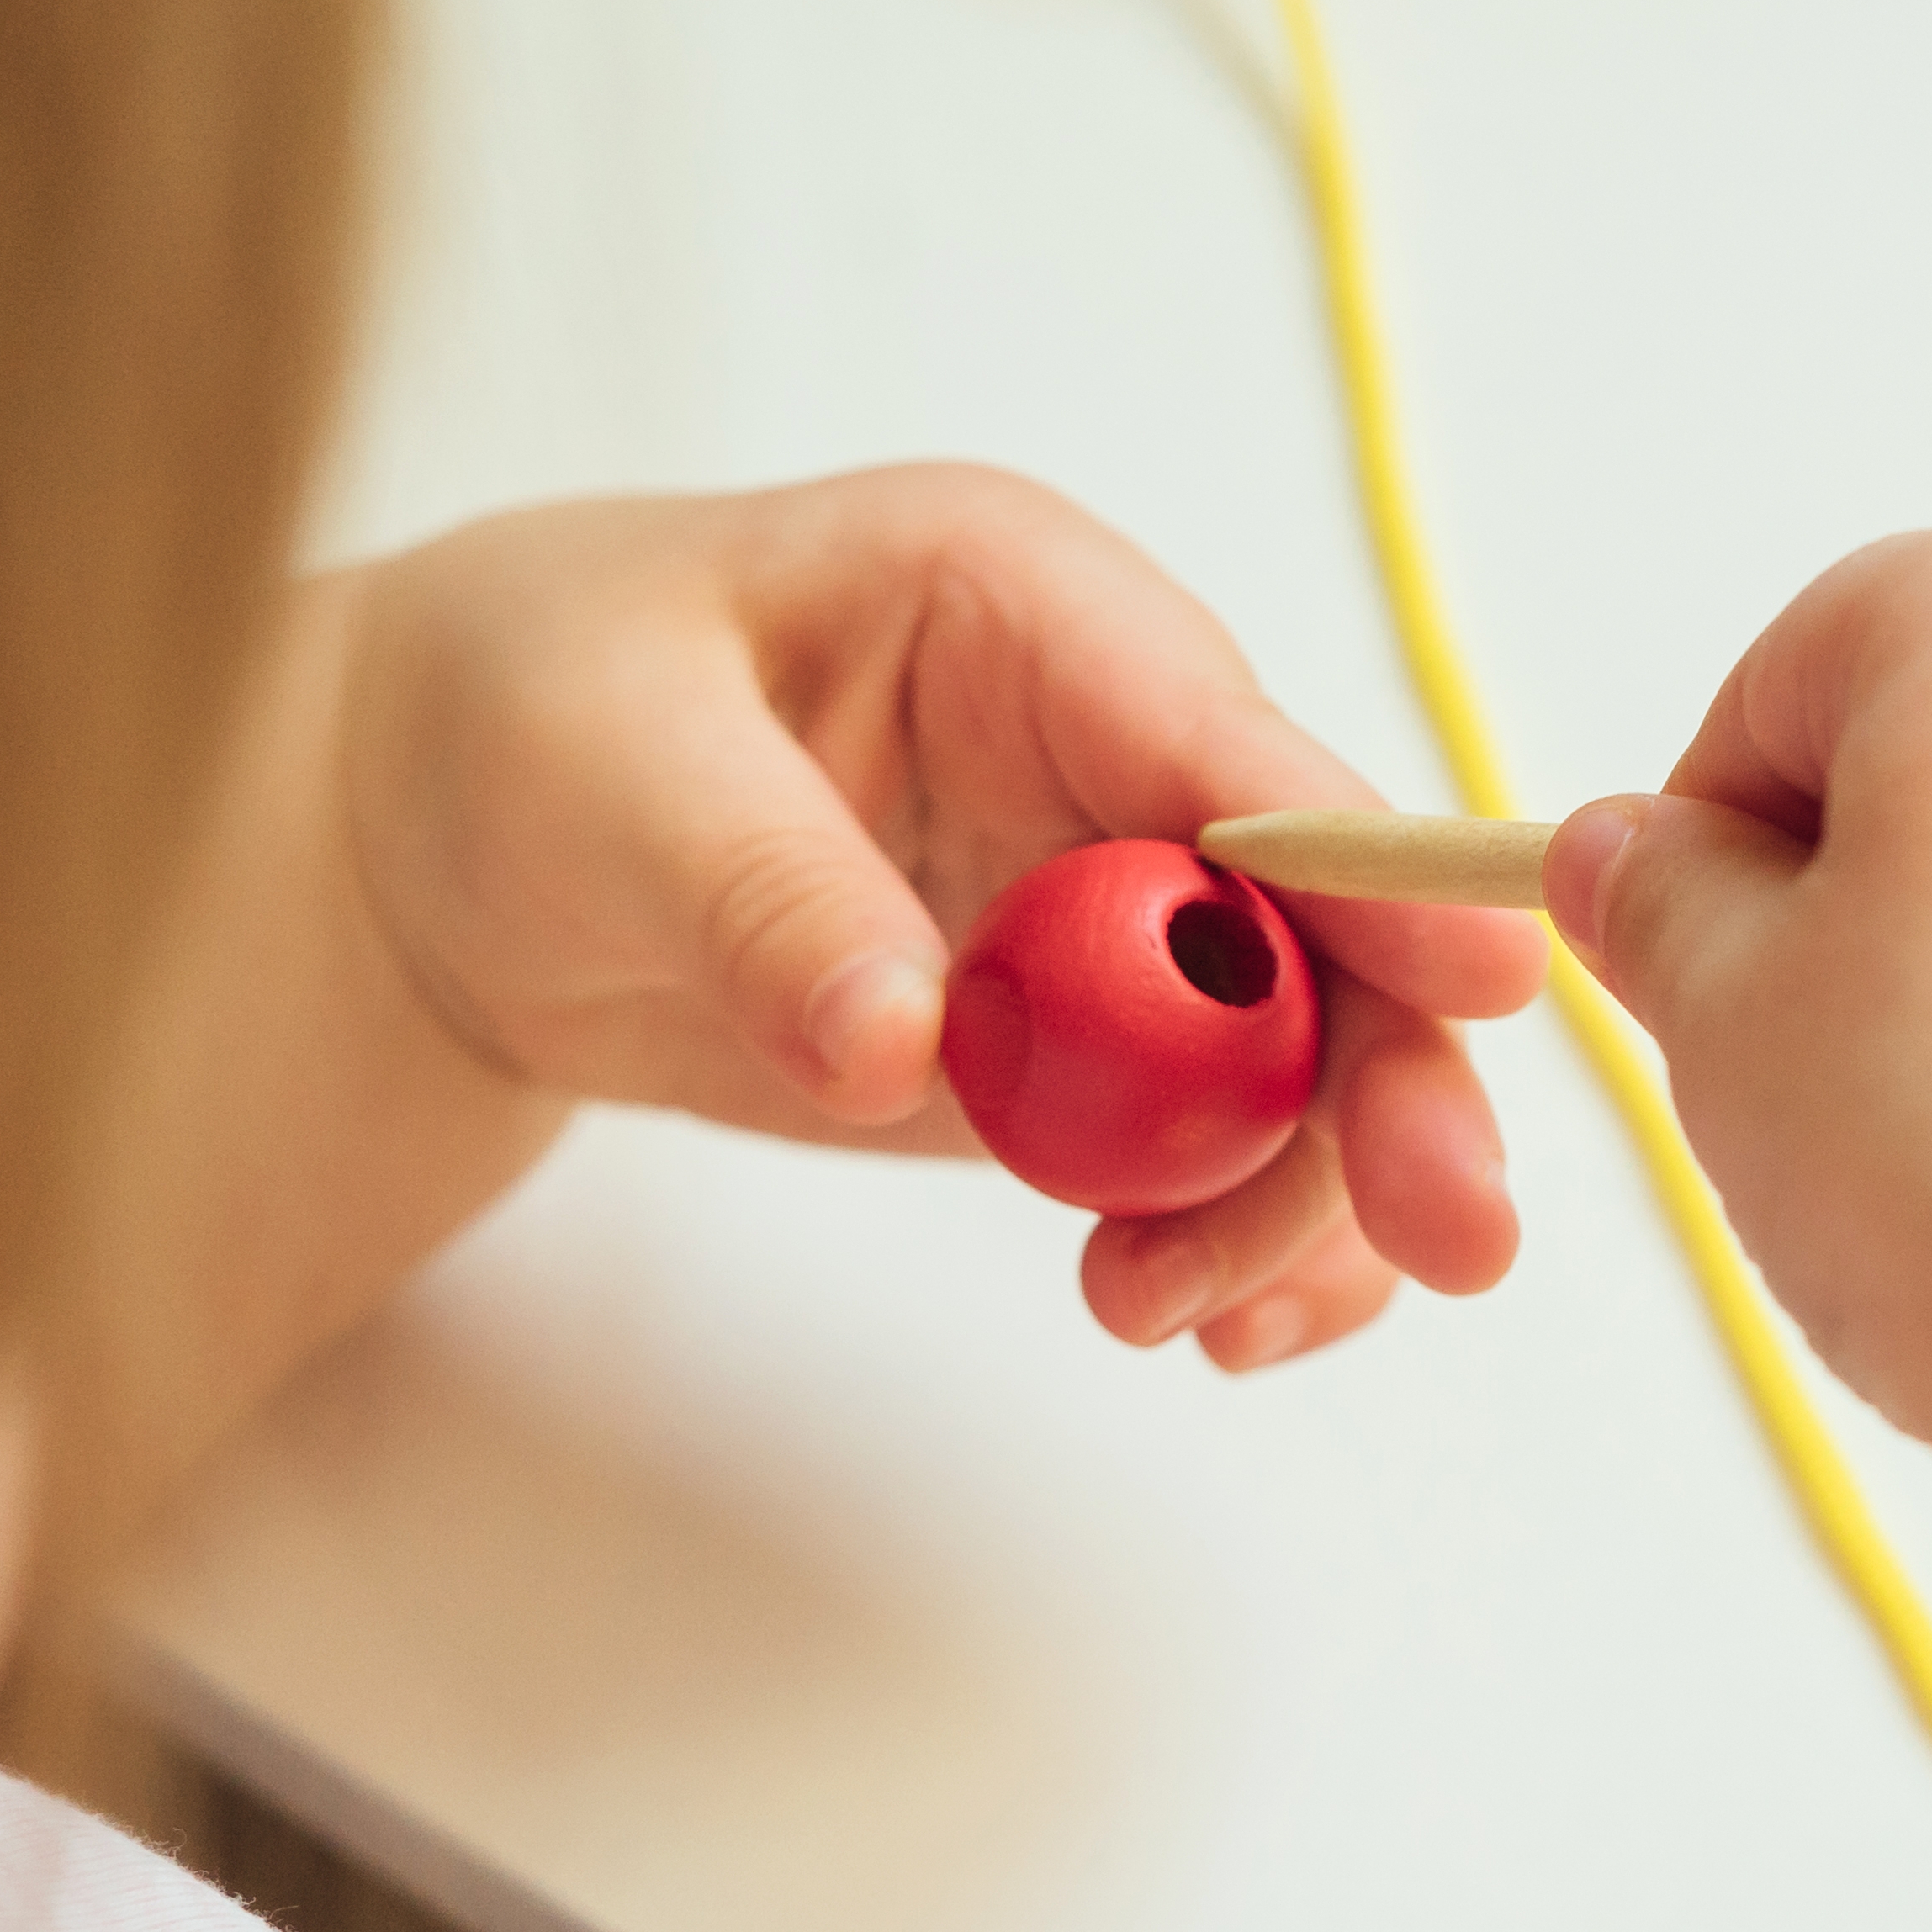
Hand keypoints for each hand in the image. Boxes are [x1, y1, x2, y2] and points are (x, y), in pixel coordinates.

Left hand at [337, 469, 1547, 1365]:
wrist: (446, 834)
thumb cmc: (526, 719)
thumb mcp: (606, 773)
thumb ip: (766, 897)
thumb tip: (905, 1043)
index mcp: (1024, 608)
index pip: (1232, 740)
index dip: (1370, 866)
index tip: (1485, 984)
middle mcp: (1113, 749)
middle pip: (1320, 917)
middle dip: (1389, 1076)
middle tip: (1442, 1235)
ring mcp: (1118, 904)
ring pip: (1299, 1056)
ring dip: (1284, 1196)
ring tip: (1167, 1315)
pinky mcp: (1088, 1039)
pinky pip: (1221, 1140)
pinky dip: (1240, 1234)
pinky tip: (1212, 1322)